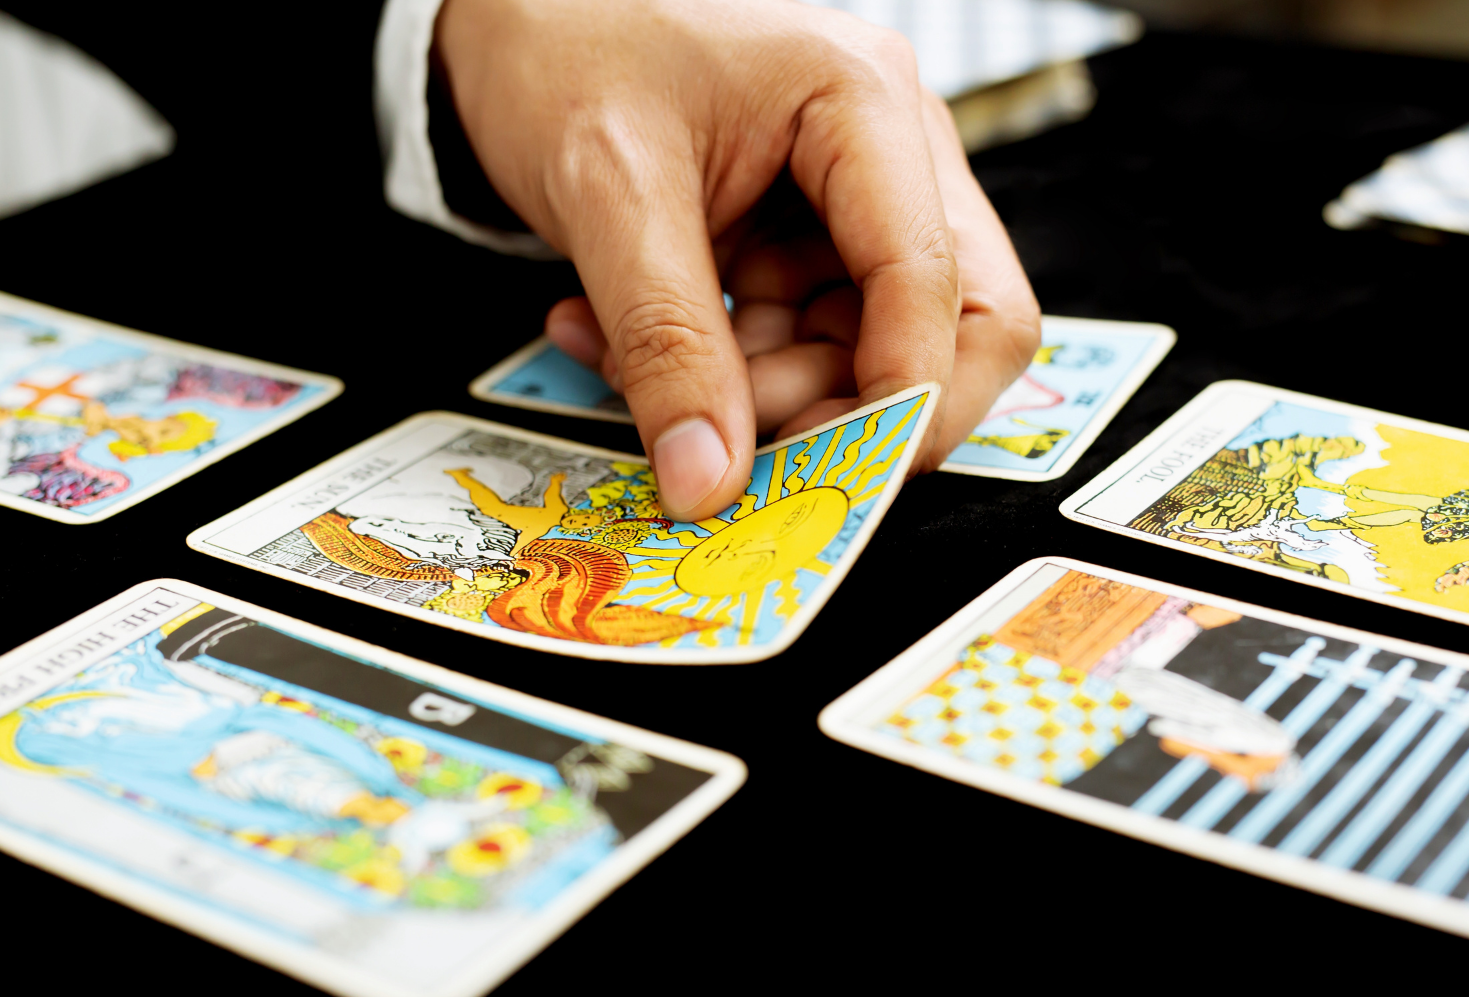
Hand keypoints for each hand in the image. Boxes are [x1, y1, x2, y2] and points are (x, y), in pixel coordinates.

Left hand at [435, 0, 1039, 518]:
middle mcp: (888, 151)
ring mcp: (855, 201)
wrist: (511, 16)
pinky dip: (726, 371)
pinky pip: (804, 342)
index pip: (939, 280)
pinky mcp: (810, 242)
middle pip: (958, 321)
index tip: (839, 476)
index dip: (902, 397)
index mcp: (864, 101)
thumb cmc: (566, 45)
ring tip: (641, 372)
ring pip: (871, 350)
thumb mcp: (609, 194)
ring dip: (766, 394)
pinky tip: (628, 347)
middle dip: (859, 406)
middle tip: (756, 452)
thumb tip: (709, 478)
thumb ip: (667, 344)